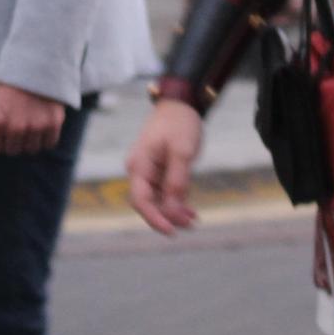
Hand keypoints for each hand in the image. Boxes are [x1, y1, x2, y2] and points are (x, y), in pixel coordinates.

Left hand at [0, 83, 65, 155]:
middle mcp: (15, 127)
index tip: (2, 129)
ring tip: (31, 123)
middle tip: (18, 124)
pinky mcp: (53, 124)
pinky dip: (46, 137)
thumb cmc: (10, 83)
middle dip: (13, 140)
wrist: (36, 63)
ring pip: (31, 149)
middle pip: (13, 151)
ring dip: (30, 140)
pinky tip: (43, 124)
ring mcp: (35, 126)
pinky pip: (49, 144)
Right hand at [126, 100, 203, 235]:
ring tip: (194, 219)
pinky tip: (191, 211)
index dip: (155, 218)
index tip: (171, 231)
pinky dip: (177, 202)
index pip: (140, 200)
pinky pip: (165, 192)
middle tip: (190, 224)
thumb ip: (177, 180)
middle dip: (168, 217)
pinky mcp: (159, 171)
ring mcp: (149, 171)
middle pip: (148, 203)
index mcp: (139, 165)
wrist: (180, 104)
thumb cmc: (179, 123)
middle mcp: (140, 170)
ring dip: (174, 212)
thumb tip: (173, 209)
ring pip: (158, 200)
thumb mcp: (182, 150)